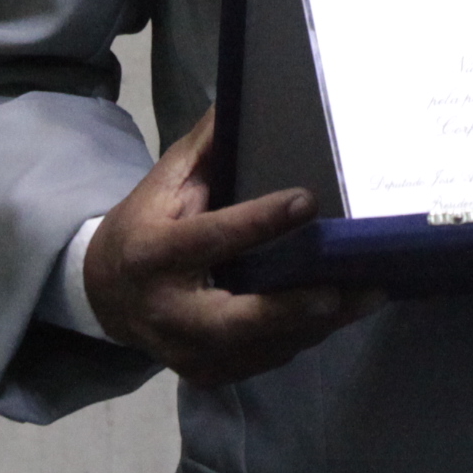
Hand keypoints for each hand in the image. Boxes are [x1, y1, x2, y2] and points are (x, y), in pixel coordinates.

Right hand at [83, 113, 378, 386]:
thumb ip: (205, 150)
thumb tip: (243, 98)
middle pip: (237, 319)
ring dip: (317, 323)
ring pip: (262, 345)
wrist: (105, 296)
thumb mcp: (163, 183)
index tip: (307, 200)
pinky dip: (303, 336)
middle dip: (294, 307)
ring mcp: (189, 351)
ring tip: (367, 294)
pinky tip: (340, 312)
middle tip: (345, 287)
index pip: (211, 238)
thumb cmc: (144, 227)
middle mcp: (169, 311)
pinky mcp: (208, 373)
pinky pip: (266, 359)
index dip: (259, 222)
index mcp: (154, 254)